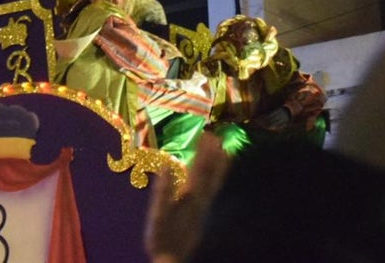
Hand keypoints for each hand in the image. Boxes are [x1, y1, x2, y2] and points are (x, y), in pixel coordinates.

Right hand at [144, 133, 229, 262]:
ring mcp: (204, 207)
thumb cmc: (161, 236)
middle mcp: (201, 199)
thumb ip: (163, 189)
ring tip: (226, 150)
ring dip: (220, 165)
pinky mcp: (203, 213)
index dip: (203, 151)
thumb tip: (166, 164)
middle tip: (217, 136)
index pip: (199, 168)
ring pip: (216, 182)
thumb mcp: (158, 213)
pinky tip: (216, 177)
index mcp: (190, 195)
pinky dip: (218, 179)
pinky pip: (214, 191)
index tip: (206, 134)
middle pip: (211, 172)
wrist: (172, 258)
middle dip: (214, 154)